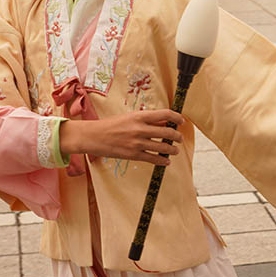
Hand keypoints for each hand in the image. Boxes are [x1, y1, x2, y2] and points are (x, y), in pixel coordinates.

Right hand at [59, 109, 183, 165]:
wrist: (94, 136)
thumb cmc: (111, 125)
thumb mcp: (129, 118)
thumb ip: (146, 120)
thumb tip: (163, 124)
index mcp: (139, 116)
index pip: (165, 114)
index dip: (176, 117)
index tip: (181, 121)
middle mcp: (140, 129)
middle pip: (167, 132)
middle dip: (177, 136)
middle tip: (180, 138)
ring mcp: (137, 142)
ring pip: (162, 147)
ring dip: (172, 149)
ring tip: (175, 150)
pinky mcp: (133, 155)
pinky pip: (153, 158)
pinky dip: (162, 161)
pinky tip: (166, 162)